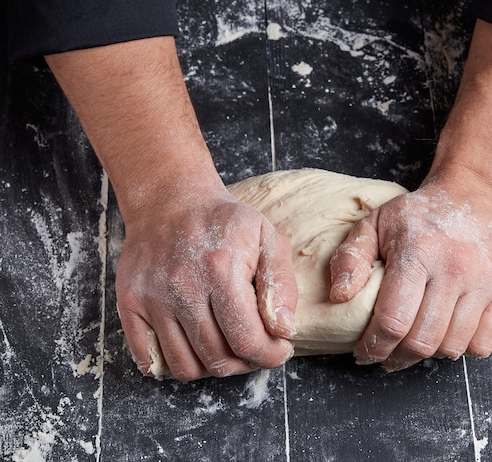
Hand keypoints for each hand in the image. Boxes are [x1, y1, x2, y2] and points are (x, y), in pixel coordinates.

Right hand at [115, 190, 297, 380]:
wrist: (170, 200)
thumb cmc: (224, 221)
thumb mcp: (267, 237)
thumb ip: (280, 284)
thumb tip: (284, 330)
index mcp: (221, 270)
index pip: (247, 340)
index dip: (269, 355)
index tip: (279, 350)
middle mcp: (183, 288)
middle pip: (217, 359)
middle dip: (245, 363)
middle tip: (254, 348)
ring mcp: (152, 299)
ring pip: (185, 367)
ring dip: (212, 367)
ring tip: (226, 347)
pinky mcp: (130, 304)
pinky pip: (150, 360)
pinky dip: (175, 365)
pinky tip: (194, 347)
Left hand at [329, 176, 491, 370]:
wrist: (477, 196)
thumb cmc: (420, 214)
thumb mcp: (376, 222)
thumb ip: (351, 257)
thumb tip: (338, 297)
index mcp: (417, 252)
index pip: (393, 320)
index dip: (374, 347)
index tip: (364, 353)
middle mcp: (455, 269)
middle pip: (422, 341)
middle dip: (397, 358)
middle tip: (386, 356)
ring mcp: (485, 283)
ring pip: (452, 347)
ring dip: (428, 355)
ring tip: (414, 343)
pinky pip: (483, 344)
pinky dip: (462, 349)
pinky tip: (446, 335)